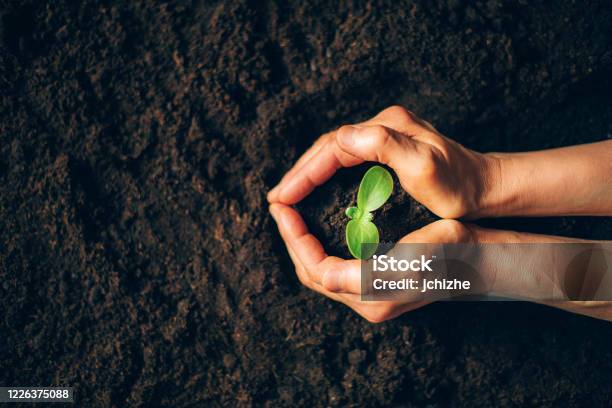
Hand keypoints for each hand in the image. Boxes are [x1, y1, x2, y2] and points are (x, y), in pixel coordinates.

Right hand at [267, 105, 498, 218]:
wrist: (487, 187)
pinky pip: (345, 160)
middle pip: (327, 147)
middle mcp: (383, 126)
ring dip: (308, 174)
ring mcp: (385, 136)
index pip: (331, 148)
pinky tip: (316, 189)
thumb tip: (342, 135)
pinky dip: (325, 175)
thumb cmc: (460, 185)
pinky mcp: (388, 150)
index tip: (281, 198)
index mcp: (386, 127)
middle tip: (276, 200)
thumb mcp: (425, 167)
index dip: (303, 173)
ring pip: (333, 153)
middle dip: (299, 174)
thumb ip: (385, 146)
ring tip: (288, 196)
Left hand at [269, 202, 475, 322]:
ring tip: (294, 215)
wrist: (482, 259)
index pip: (315, 269)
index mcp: (371, 296)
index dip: (294, 238)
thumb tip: (324, 277)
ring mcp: (372, 295)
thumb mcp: (414, 257)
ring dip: (303, 243)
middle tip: (282, 209)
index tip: (283, 208)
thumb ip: (367, 274)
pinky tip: (319, 225)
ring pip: (321, 271)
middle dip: (292, 240)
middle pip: (312, 272)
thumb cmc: (454, 251)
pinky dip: (320, 247)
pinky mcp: (378, 284)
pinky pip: (335, 268)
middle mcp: (367, 301)